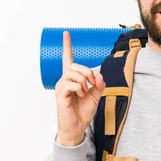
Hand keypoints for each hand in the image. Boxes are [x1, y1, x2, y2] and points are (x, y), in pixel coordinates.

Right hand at [54, 31, 105, 145]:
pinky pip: (71, 83)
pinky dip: (79, 88)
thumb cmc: (83, 112)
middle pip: (75, 65)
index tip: (66, 33)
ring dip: (84, 81)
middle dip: (88, 72)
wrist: (77, 126)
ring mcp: (62, 86)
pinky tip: (80, 95)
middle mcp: (65, 80)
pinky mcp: (61, 94)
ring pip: (73, 73)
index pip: (68, 59)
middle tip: (93, 83)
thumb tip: (99, 75)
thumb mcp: (96, 96)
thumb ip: (98, 85)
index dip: (67, 46)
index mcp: (72, 79)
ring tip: (85, 92)